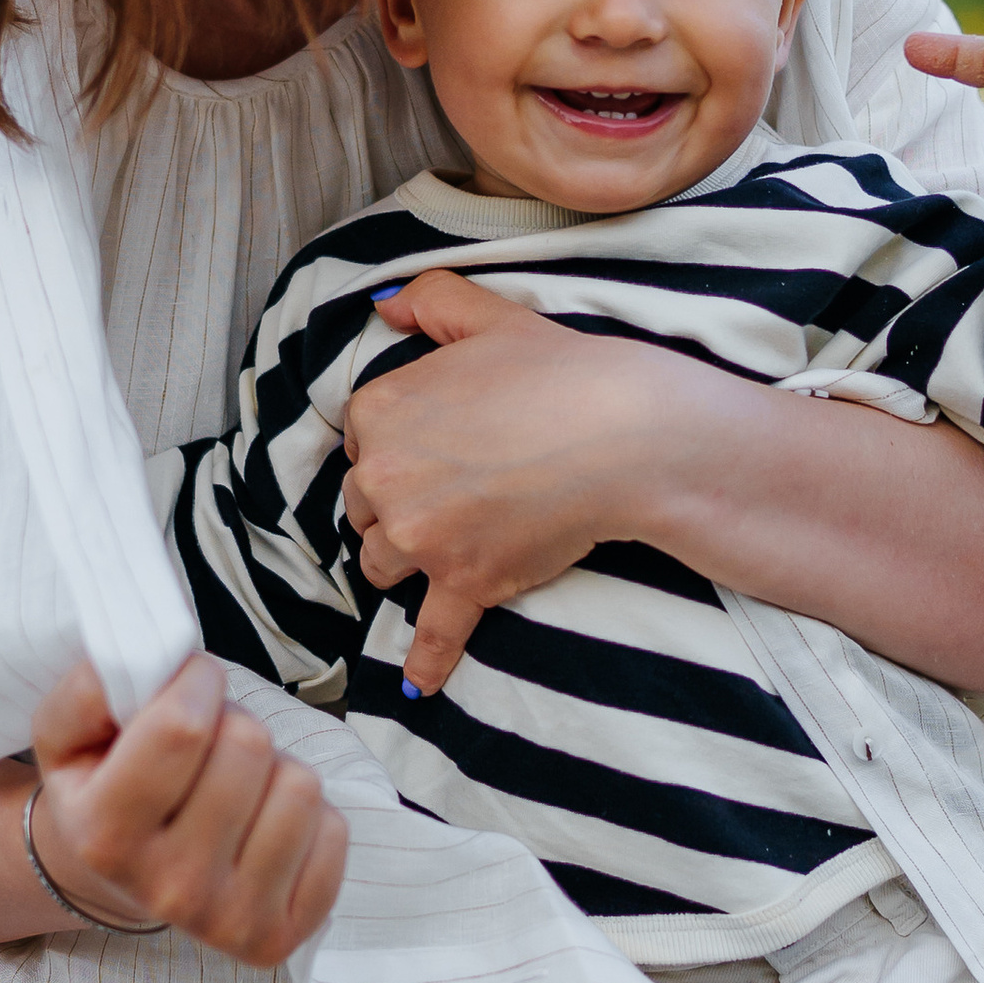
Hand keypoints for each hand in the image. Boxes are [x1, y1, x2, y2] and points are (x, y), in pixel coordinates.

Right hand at [27, 652, 347, 968]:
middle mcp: (167, 889)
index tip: (192, 684)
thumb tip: (144, 660)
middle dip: (234, 723)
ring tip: (238, 787)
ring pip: (300, 785)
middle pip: (247, 748)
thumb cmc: (106, 793)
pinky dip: (309, 815)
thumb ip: (89, 689)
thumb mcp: (68, 738)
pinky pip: (333, 831)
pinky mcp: (280, 937)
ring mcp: (228, 919)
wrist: (126, 880)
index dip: (196, 682)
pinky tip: (265, 827)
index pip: (182, 727)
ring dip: (275, 768)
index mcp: (105, 837)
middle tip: (210, 747)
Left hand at [342, 272, 657, 689]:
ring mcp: (421, 537)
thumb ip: (431, 299)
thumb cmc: (561, 372)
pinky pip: (433, 630)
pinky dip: (428, 659)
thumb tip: (385, 306)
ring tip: (450, 544)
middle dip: (398, 502)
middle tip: (454, 488)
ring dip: (409, 559)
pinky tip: (421, 683)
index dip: (399, 443)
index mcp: (381, 408)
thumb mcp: (490, 316)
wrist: (622, 434)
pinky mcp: (464, 583)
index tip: (439, 443)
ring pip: (383, 561)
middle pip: (365, 504)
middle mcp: (385, 476)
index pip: (360, 439)